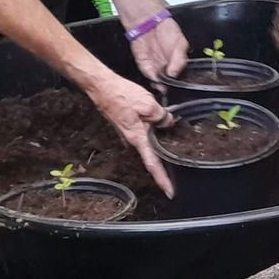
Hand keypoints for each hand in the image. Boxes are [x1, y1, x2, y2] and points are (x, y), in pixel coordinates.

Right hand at [85, 71, 173, 195]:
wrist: (102, 86)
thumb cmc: (122, 95)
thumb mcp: (149, 105)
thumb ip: (162, 116)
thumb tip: (168, 122)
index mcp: (138, 138)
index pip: (153, 164)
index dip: (162, 179)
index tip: (170, 192)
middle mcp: (132, 140)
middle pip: (152, 155)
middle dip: (164, 159)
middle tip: (177, 168)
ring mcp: (129, 133)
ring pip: (149, 140)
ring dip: (159, 139)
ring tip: (171, 135)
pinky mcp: (128, 125)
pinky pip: (144, 131)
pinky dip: (152, 129)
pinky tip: (159, 122)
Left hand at [129, 17, 188, 85]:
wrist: (149, 22)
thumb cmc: (167, 30)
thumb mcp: (181, 44)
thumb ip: (180, 60)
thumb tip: (174, 74)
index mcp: (176, 62)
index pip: (179, 76)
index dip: (179, 82)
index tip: (178, 85)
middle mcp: (165, 66)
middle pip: (168, 81)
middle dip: (168, 86)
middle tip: (170, 88)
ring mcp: (154, 66)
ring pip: (157, 80)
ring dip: (159, 85)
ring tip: (163, 87)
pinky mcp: (144, 64)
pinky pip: (147, 73)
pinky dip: (151, 77)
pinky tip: (155, 79)